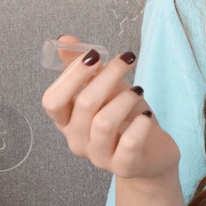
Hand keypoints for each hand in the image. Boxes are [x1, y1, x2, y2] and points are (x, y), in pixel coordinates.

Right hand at [41, 34, 179, 182]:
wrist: (152, 154)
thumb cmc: (126, 119)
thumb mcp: (107, 90)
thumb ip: (84, 68)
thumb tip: (64, 39)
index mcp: (67, 121)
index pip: (52, 100)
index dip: (71, 75)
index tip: (95, 54)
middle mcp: (77, 141)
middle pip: (84, 104)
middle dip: (108, 75)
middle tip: (128, 59)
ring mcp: (99, 157)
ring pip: (104, 122)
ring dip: (125, 99)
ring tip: (138, 89)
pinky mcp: (125, 166)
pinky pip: (129, 143)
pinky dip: (140, 124)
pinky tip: (146, 116)